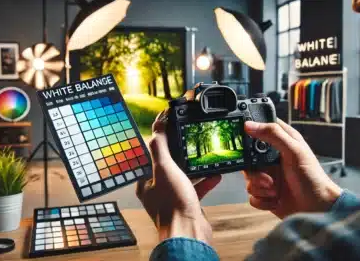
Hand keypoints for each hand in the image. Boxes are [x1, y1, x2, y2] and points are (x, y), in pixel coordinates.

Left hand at [136, 113, 221, 242]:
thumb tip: (158, 126)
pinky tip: (214, 175)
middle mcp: (156, 189)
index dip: (160, 138)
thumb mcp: (164, 168)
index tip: (169, 125)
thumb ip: (160, 147)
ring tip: (203, 156)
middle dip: (179, 151)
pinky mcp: (186, 204)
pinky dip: (204, 181)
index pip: (150, 153)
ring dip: (194, 166)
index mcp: (145, 181)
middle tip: (188, 138)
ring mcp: (171, 197)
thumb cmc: (173, 206)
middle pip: (167, 164)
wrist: (189, 233)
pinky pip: (195, 188)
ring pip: (182, 176)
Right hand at [244, 119, 342, 218]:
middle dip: (254, 171)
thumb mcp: (294, 151)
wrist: (317, 208)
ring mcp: (267, 176)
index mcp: (279, 142)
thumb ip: (273, 134)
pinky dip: (262, 200)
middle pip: (246, 158)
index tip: (244, 142)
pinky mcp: (265, 193)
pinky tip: (275, 199)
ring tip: (275, 190)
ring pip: (248, 178)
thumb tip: (249, 125)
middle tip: (267, 178)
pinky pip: (251, 195)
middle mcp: (270, 159)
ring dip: (260, 188)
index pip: (258, 130)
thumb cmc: (312, 177)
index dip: (248, 133)